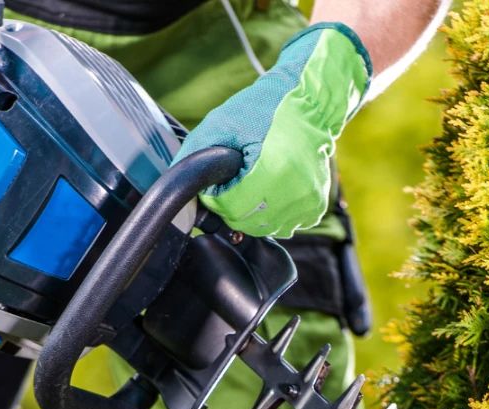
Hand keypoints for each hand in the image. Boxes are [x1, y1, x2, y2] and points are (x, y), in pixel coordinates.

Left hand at [175, 24, 372, 237]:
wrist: (309, 101)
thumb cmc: (263, 108)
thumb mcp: (219, 124)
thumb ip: (192, 157)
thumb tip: (174, 189)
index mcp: (269, 171)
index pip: (227, 208)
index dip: (216, 195)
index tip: (221, 178)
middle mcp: (291, 192)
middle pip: (243, 222)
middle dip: (232, 204)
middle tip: (238, 177)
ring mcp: (305, 203)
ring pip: (262, 228)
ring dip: (251, 212)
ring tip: (255, 180)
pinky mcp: (314, 208)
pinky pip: (283, 226)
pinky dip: (272, 213)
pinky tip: (272, 188)